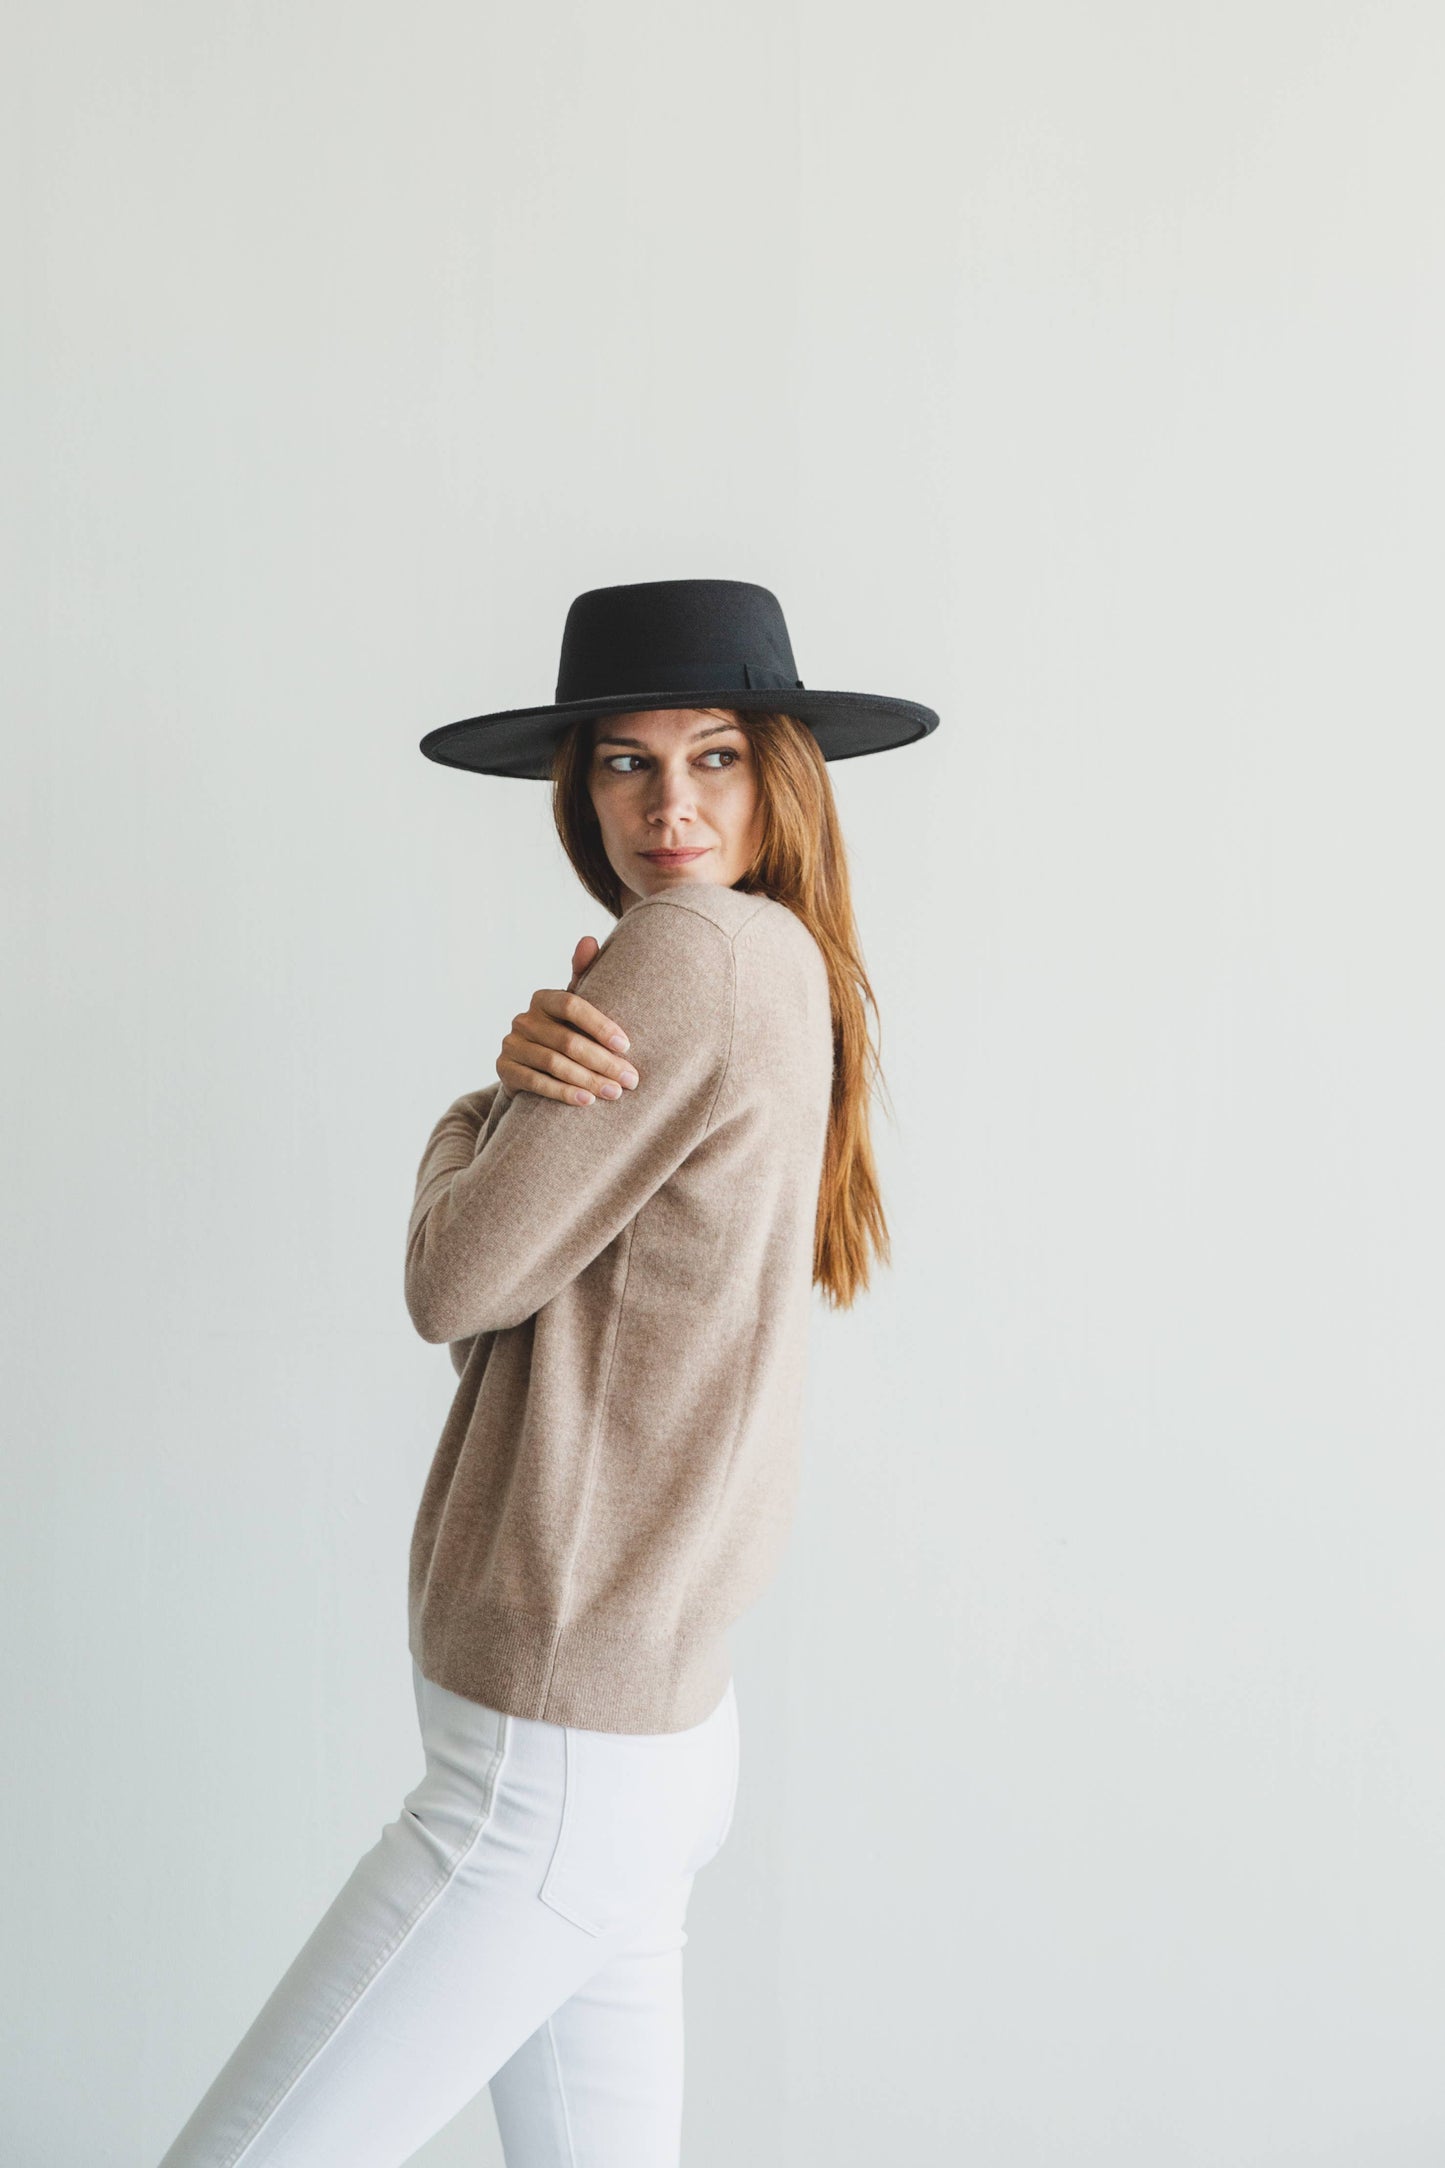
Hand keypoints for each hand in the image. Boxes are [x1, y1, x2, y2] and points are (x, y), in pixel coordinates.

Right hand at [495, 935, 640, 1106]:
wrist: (532, 1067)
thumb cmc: (565, 1032)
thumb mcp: (576, 1008)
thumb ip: (584, 975)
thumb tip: (589, 939)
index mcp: (543, 998)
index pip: (572, 1004)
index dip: (600, 1025)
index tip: (627, 1046)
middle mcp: (523, 1018)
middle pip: (567, 1039)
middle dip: (603, 1062)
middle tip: (630, 1079)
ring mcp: (511, 1044)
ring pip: (554, 1063)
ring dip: (587, 1080)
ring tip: (614, 1093)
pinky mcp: (504, 1069)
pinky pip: (536, 1082)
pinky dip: (562, 1093)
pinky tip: (586, 1100)